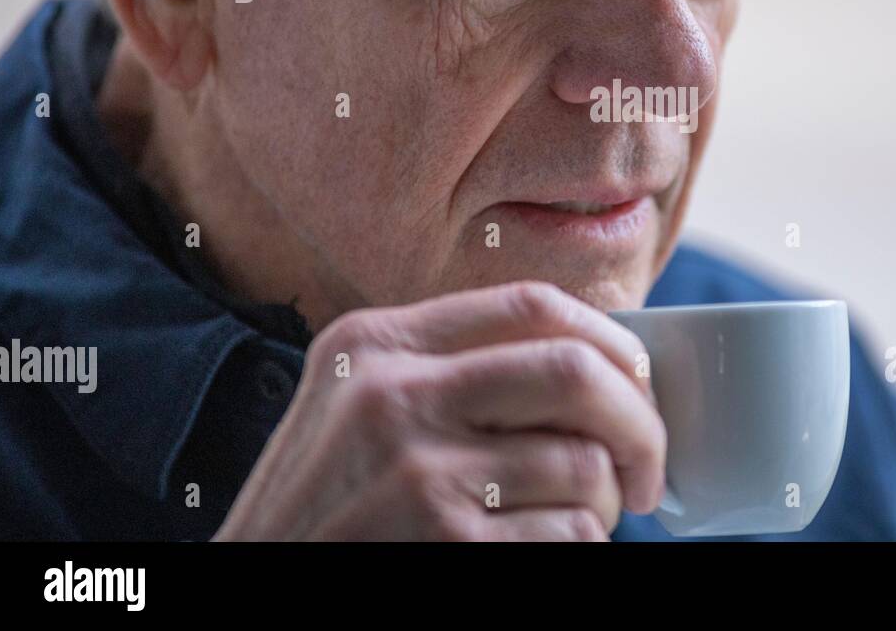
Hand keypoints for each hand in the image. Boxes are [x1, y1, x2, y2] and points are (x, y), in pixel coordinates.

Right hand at [212, 281, 664, 539]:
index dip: (612, 340)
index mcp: (375, 344)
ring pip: (583, 464)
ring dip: (608, 505)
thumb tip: (599, 363)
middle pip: (575, 371)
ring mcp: (415, 471)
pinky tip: (541, 553)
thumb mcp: (356, 409)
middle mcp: (391, 395)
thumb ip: (451, 371)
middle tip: (648, 472)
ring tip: (579, 523)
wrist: (248, 592)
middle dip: (639, 424)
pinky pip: (569, 534)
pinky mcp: (444, 541)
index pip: (533, 303)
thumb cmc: (325, 512)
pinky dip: (580, 548)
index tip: (639, 381)